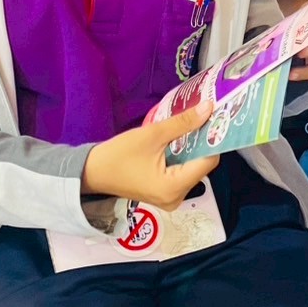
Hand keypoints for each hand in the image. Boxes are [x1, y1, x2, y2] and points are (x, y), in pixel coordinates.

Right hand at [82, 98, 219, 210]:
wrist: (92, 172)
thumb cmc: (119, 155)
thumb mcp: (152, 135)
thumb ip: (183, 122)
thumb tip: (209, 108)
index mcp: (175, 187)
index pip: (208, 162)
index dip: (213, 140)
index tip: (215, 120)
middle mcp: (177, 197)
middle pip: (202, 166)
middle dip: (203, 142)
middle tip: (204, 118)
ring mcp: (171, 198)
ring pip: (193, 169)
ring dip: (193, 148)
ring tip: (193, 126)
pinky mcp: (164, 194)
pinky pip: (182, 173)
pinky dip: (183, 157)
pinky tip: (180, 140)